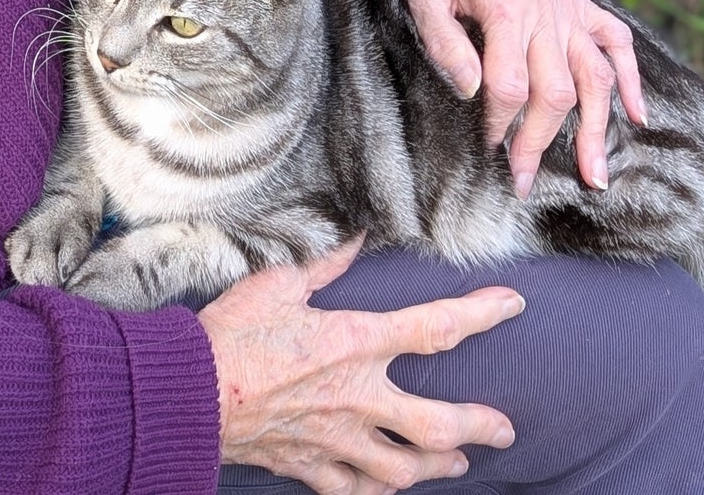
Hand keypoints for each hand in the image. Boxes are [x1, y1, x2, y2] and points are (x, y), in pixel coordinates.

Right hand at [199, 239, 521, 492]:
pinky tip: (384, 487)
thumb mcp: (278, 281)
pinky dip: (374, 489)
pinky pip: (355, 489)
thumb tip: (358, 233)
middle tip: (504, 428)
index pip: (434, 328)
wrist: (192, 392)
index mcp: (354, 342)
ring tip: (455, 464)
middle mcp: (357, 397)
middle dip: (479, 426)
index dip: (479, 314)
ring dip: (437, 467)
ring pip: (404, 469)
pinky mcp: (311, 466)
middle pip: (437, 424)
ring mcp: (337, 440)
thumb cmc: (233, 332)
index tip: (511, 305)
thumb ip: (324, 262)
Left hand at [391, 0, 645, 195]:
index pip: (511, 84)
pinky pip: (615, 39)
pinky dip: (631, 77)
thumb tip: (472, 91)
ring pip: (594, 75)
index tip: (488, 149)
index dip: (500, 123)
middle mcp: (545, 5)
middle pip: (555, 89)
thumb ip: (445, 44)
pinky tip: (637, 114)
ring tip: (596, 173)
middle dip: (541, 141)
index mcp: (503, 5)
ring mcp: (566, 3)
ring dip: (597, 127)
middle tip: (524, 178)